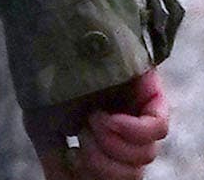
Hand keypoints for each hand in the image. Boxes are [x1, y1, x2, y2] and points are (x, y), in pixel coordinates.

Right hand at [28, 68, 168, 179]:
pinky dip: (131, 131)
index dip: (98, 177)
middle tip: (82, 140)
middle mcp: (125, 128)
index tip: (75, 159)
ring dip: (111, 145)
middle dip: (103, 167)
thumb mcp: (45, 128)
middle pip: (132, 174)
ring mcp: (139, 111)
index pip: (117, 177)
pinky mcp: (151, 92)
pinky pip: (157, 128)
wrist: (53, 38)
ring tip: (92, 118)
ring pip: (144, 157)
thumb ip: (58, 162)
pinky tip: (108, 117)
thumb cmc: (47, 79)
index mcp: (104, 140)